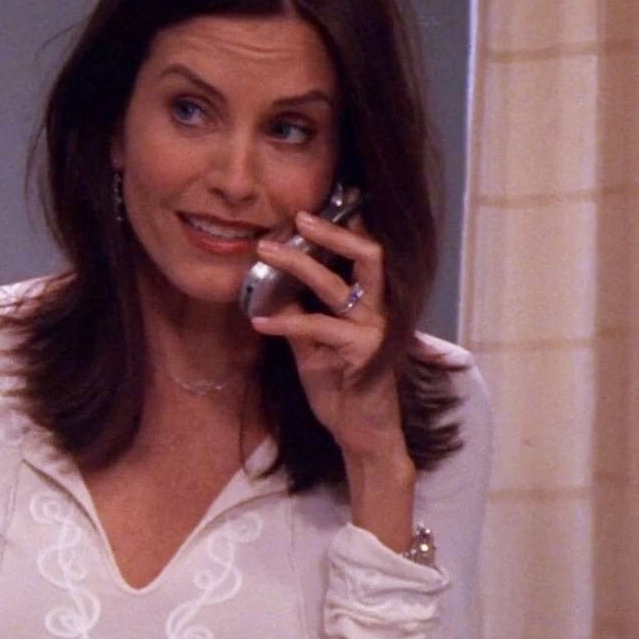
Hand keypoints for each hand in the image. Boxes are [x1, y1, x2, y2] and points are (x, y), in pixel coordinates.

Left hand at [248, 210, 406, 464]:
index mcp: (371, 303)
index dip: (343, 227)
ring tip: (265, 251)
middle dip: (332, 231)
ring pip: (337, 286)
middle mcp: (378, 310)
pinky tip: (259, 320)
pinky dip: (286, 322)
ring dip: (298, 265)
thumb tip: (270, 289)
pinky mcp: (365, 352)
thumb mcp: (313, 346)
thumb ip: (300, 315)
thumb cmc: (340, 387)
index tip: (311, 205)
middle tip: (298, 216)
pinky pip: (319, 327)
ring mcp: (374, 330)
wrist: (361, 433)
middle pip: (368, 255)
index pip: (364, 255)